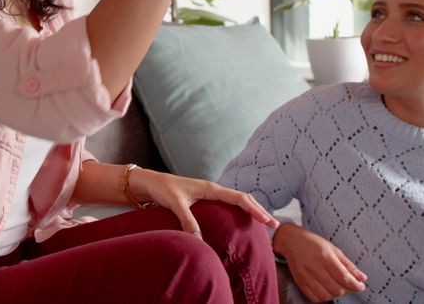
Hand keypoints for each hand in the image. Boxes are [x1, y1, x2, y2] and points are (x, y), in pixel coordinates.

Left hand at [128, 168, 278, 235]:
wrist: (149, 182)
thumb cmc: (162, 189)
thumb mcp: (176, 205)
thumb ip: (188, 221)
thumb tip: (200, 241)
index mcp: (210, 188)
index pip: (239, 198)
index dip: (255, 210)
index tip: (267, 221)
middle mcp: (213, 189)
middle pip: (243, 199)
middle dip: (259, 211)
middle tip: (274, 226)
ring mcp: (209, 194)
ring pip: (237, 201)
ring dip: (251, 210)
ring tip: (264, 223)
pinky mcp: (204, 199)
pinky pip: (228, 204)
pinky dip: (239, 211)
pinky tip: (242, 221)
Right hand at [274, 223, 366, 301]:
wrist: (290, 240)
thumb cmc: (313, 242)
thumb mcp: (333, 249)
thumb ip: (348, 264)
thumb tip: (362, 278)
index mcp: (325, 256)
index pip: (344, 277)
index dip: (355, 285)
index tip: (361, 286)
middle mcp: (314, 267)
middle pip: (336, 289)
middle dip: (348, 290)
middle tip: (350, 286)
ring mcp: (305, 275)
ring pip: (326, 295)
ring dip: (336, 294)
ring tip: (338, 287)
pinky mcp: (299, 281)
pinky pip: (314, 297)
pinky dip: (324, 297)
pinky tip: (327, 290)